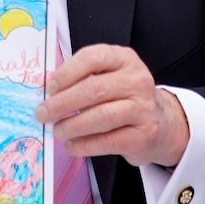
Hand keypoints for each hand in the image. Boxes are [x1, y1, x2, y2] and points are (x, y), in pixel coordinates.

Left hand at [35, 44, 188, 167]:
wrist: (161, 122)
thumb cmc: (124, 97)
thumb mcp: (109, 76)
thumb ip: (82, 78)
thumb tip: (48, 92)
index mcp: (124, 59)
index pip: (92, 58)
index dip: (66, 73)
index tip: (49, 87)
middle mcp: (137, 80)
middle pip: (93, 89)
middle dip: (62, 103)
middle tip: (43, 113)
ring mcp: (143, 108)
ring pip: (101, 117)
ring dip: (72, 126)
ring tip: (57, 130)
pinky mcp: (143, 135)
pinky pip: (108, 141)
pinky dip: (84, 145)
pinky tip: (72, 145)